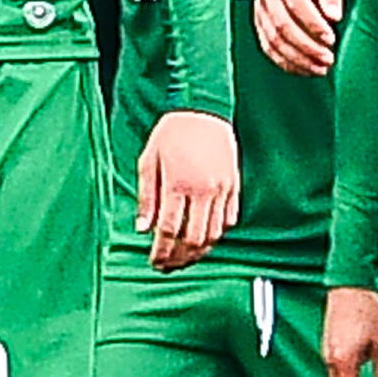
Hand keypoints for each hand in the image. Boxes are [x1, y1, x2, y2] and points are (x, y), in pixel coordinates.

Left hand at [137, 109, 240, 270]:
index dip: (161, 251)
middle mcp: (203, 190)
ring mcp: (222, 190)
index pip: (168, 229)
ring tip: (184, 259)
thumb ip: (146, 197)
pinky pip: (229, 220)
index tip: (154, 262)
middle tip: (168, 267)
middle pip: (193, 239)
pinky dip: (216, 235)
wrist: (204, 110)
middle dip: (179, 258)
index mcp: (178, 184)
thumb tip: (142, 228)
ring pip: (213, 234)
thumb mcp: (149, 161)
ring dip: (198, 252)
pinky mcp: (234, 187)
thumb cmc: (172, 133)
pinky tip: (203, 241)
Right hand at [253, 0, 343, 75]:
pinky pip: (269, 48)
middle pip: (283, 27)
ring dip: (298, 59)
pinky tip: (304, 69)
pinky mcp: (259, 24)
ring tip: (320, 68)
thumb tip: (334, 17)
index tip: (331, 38)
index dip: (314, 25)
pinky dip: (286, 62)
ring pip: (275, 41)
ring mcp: (260, 11)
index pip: (297, 4)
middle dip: (307, 47)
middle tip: (328, 59)